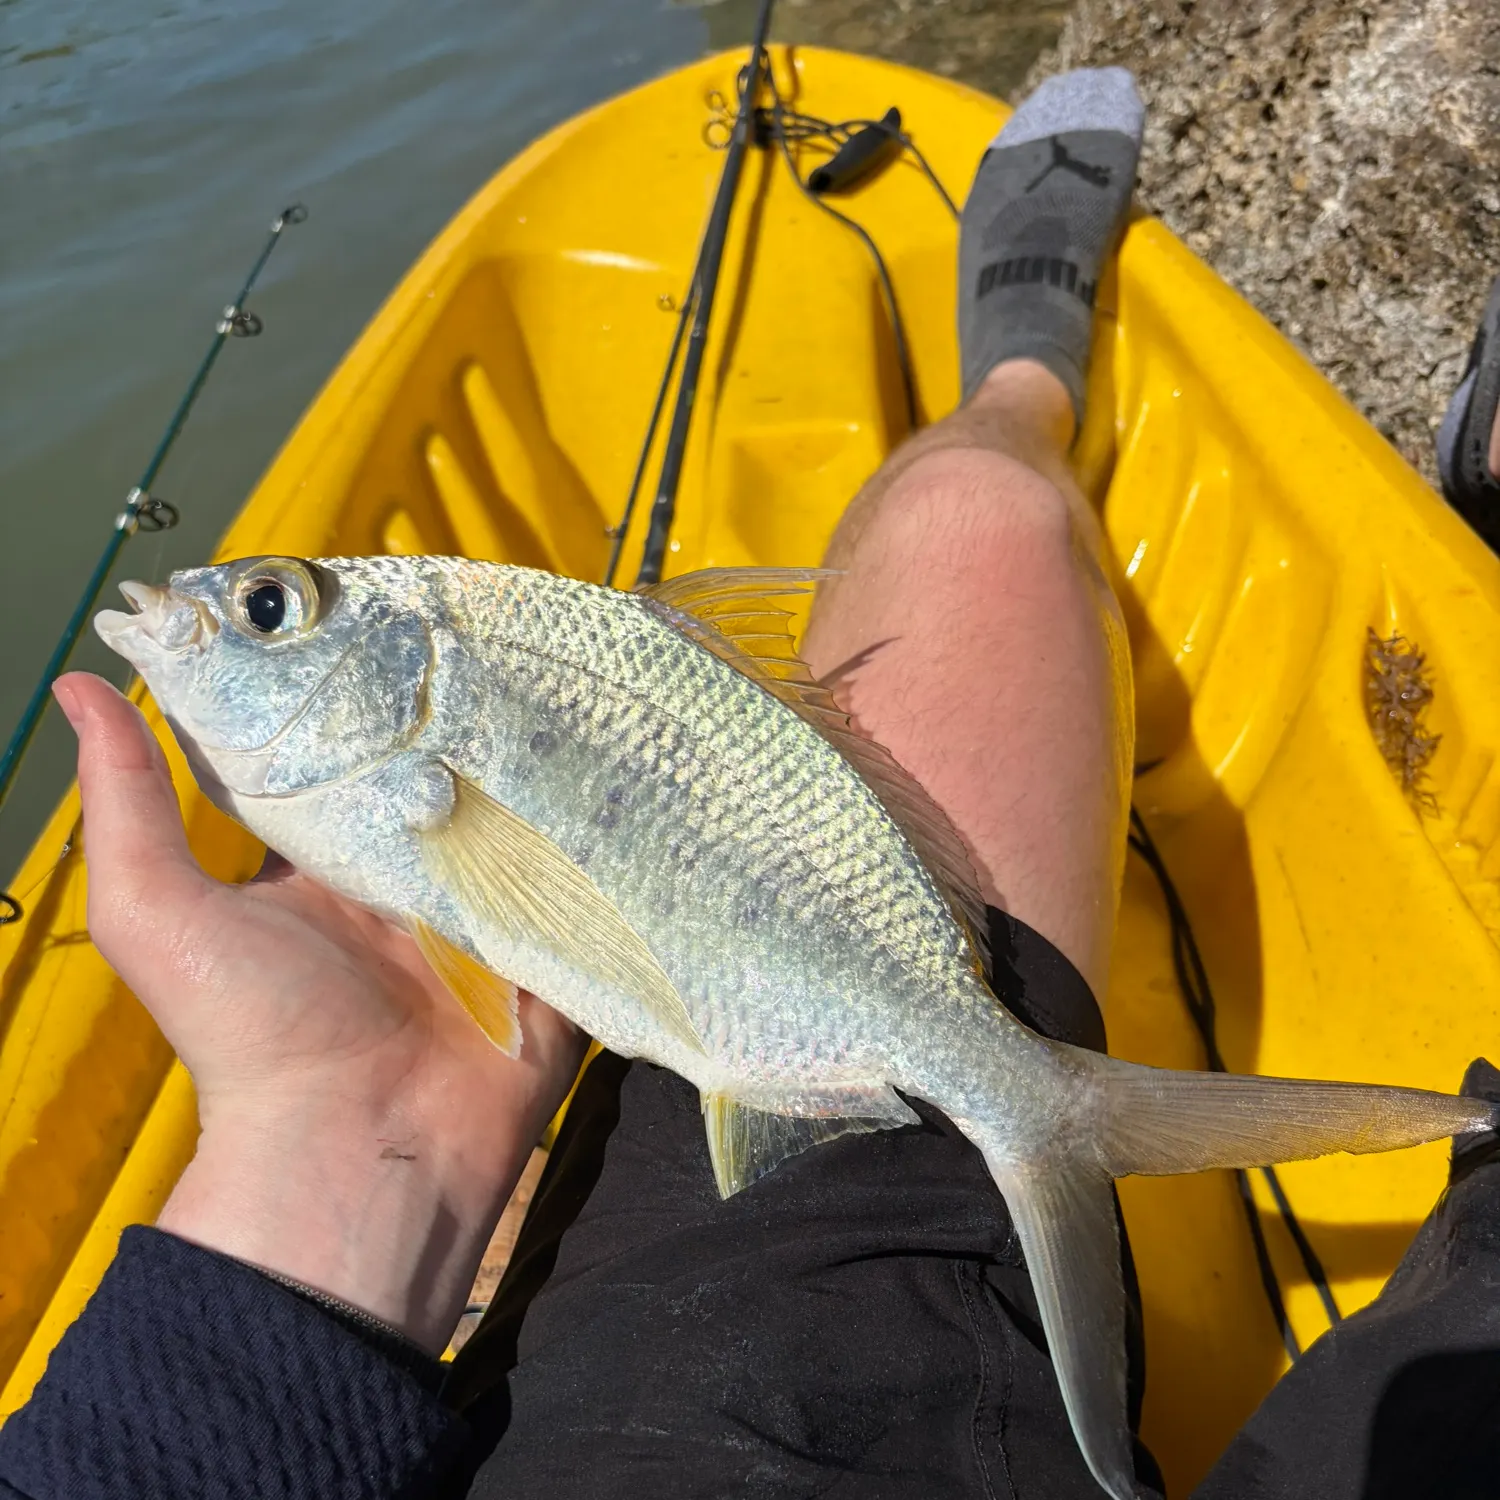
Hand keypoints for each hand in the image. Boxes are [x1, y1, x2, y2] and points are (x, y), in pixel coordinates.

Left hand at [55, 672, 584, 1352]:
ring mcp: (489, 912)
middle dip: (474, 714)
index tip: (388, 607)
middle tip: (503, 627)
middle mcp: (412, 876)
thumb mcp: (162, 915)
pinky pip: (588, 882)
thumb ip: (127, 808)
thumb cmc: (254, 1037)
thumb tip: (78, 683)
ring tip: (580, 677)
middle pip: (450, 775)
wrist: (355, 1152)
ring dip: (549, 765)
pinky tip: (631, 766)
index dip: (368, 693)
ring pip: (526, 815)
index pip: (354, 757)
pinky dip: (607, 837)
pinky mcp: (551, 949)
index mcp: (330, 861)